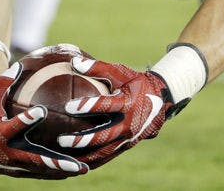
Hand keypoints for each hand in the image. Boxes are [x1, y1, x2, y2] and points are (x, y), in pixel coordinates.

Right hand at [0, 62, 87, 178]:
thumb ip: (2, 83)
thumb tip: (19, 64)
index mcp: (0, 133)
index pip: (14, 126)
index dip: (26, 119)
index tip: (41, 111)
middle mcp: (9, 152)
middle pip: (34, 158)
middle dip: (55, 161)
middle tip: (75, 162)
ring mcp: (14, 165)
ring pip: (41, 169)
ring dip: (61, 169)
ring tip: (83, 168)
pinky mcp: (18, 171)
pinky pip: (40, 172)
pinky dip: (56, 172)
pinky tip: (75, 168)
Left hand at [60, 57, 177, 168]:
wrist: (161, 100)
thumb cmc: (135, 83)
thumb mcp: (120, 72)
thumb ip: (98, 68)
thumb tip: (73, 62)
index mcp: (128, 102)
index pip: (106, 105)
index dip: (88, 106)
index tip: (69, 107)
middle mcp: (129, 123)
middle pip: (104, 135)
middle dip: (82, 140)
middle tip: (62, 140)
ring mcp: (129, 137)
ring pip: (105, 151)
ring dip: (84, 155)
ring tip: (63, 156)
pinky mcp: (127, 145)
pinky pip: (108, 156)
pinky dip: (92, 160)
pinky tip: (75, 162)